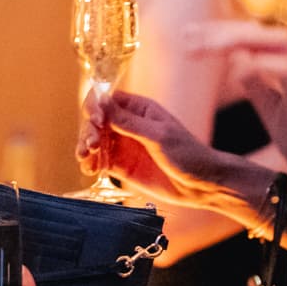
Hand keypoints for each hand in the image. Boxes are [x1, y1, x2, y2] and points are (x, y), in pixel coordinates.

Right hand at [79, 90, 264, 216]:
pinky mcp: (122, 166)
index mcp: (139, 109)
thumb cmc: (187, 153)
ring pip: (95, 141)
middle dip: (89, 131)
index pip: (107, 100)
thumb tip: (102, 103)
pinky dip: (91, 164)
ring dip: (85, 148)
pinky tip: (90, 169)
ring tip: (85, 159)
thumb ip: (129, 122)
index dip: (95, 107)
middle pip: (96, 121)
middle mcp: (128, 125)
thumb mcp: (158, 135)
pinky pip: (100, 161)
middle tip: (91, 147)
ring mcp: (124, 146)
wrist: (202, 185)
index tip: (95, 121)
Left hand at [187, 21, 286, 206]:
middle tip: (188, 37)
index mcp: (286, 64)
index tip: (187, 35)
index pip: (251, 36)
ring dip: (238, 38)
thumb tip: (234, 61)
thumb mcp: (272, 108)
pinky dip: (262, 64)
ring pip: (277, 39)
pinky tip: (238, 70)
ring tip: (207, 45)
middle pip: (260, 31)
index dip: (219, 31)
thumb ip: (256, 84)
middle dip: (222, 30)